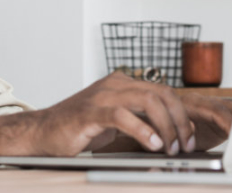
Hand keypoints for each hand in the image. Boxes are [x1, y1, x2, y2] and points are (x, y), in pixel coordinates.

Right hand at [27, 73, 231, 156]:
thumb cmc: (78, 129)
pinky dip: (142, 130)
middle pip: (161, 93)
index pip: (163, 91)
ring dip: (166, 126)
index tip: (189, 136)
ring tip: (170, 147)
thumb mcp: (117, 123)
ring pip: (147, 100)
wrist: (42, 132)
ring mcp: (102, 96)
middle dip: (179, 120)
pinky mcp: (90, 112)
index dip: (182, 114)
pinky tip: (151, 144)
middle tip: (184, 144)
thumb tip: (174, 132)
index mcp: (122, 84)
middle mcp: (115, 85)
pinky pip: (123, 116)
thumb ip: (143, 122)